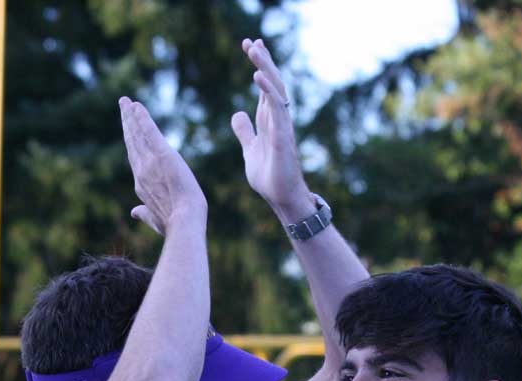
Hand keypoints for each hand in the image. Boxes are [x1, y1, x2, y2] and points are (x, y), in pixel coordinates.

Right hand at [120, 96, 205, 235]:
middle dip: (127, 122)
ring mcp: (150, 162)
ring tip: (127, 101)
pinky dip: (142, 118)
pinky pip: (150, 132)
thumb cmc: (173, 224)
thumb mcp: (155, 218)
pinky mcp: (163, 155)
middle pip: (132, 141)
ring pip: (138, 134)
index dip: (130, 140)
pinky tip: (137, 106)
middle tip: (123, 105)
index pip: (134, 156)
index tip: (128, 128)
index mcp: (141, 184)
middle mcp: (142, 171)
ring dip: (132, 116)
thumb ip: (143, 213)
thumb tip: (133, 212)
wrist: (184, 222)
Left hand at [231, 38, 312, 220]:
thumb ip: (245, 132)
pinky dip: (268, 91)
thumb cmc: (270, 177)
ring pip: (276, 90)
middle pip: (272, 82)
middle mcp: (278, 119)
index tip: (250, 46)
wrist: (282, 199)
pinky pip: (276, 108)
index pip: (264, 87)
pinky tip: (257, 75)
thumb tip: (238, 114)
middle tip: (251, 41)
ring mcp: (282, 126)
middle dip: (262, 61)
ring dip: (265, 68)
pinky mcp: (283, 136)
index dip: (259, 66)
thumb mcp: (250, 150)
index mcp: (269, 120)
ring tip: (254, 49)